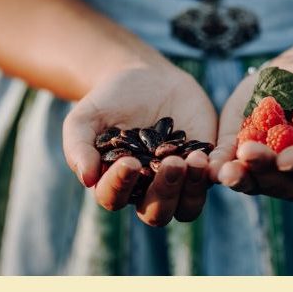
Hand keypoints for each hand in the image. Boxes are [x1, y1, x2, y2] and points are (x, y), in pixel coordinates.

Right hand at [62, 64, 216, 225]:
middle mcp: (148, 191)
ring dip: (192, 188)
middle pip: (157, 213)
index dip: (120, 185)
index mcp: (116, 185)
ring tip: (193, 159)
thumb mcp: (85, 118)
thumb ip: (79, 147)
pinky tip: (210, 155)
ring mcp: (180, 182)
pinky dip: (213, 173)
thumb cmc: (109, 102)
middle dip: (164, 192)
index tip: (129, 162)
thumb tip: (86, 179)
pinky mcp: (206, 166)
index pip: (114, 198)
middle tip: (171, 163)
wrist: (146, 78)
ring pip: (188, 206)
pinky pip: (213, 180)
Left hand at [208, 56, 292, 200]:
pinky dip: (216, 167)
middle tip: (249, 153)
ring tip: (224, 168)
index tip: (285, 159)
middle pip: (278, 182)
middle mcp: (292, 177)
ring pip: (251, 181)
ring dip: (237, 177)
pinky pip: (226, 167)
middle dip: (263, 169)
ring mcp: (262, 171)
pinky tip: (209, 164)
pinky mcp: (235, 157)